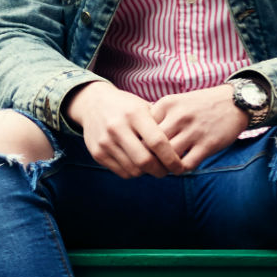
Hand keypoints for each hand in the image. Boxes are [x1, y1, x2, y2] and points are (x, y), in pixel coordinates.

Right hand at [65, 82, 182, 178]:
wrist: (93, 103)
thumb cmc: (127, 107)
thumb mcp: (144, 107)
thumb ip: (161, 125)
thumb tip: (183, 148)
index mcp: (134, 114)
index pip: (157, 142)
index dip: (171, 158)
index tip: (180, 166)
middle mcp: (117, 127)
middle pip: (144, 160)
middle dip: (160, 171)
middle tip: (168, 171)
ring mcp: (105, 141)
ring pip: (133, 169)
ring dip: (147, 173)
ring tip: (154, 167)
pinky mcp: (97, 153)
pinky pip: (121, 172)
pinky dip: (134, 172)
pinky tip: (138, 165)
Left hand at [149, 86, 248, 172]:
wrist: (234, 102)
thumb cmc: (200, 105)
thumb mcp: (176, 101)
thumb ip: (158, 115)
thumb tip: (138, 135)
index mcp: (167, 104)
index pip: (143, 128)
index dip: (140, 142)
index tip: (141, 149)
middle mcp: (179, 116)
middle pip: (152, 144)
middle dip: (149, 157)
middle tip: (148, 164)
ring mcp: (194, 131)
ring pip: (168, 157)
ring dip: (164, 166)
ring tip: (164, 167)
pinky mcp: (208, 144)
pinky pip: (187, 164)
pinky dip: (181, 169)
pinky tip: (181, 166)